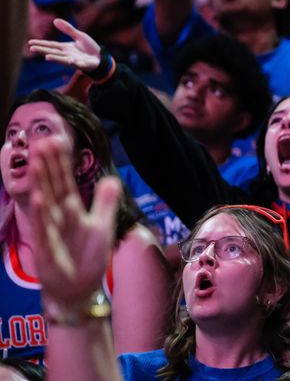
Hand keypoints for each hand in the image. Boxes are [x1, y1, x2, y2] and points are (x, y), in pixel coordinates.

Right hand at [28, 18, 102, 72]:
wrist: (101, 58)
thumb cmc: (89, 48)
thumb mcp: (79, 36)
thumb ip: (68, 29)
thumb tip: (55, 20)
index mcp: (65, 48)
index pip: (51, 45)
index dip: (41, 44)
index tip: (30, 43)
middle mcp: (67, 54)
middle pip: (53, 52)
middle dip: (43, 51)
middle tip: (32, 49)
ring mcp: (74, 60)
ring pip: (63, 60)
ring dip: (55, 59)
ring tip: (47, 57)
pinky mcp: (83, 65)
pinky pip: (78, 64)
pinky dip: (73, 62)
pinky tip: (69, 60)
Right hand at [28, 137, 120, 309]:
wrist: (78, 290)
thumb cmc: (86, 258)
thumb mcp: (102, 225)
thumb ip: (106, 202)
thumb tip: (111, 179)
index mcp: (71, 211)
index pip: (65, 182)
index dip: (61, 163)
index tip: (56, 140)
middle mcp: (58, 218)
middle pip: (53, 187)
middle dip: (48, 166)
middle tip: (42, 141)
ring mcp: (51, 232)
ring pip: (45, 203)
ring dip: (41, 183)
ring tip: (37, 161)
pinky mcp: (48, 250)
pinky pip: (44, 230)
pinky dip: (41, 215)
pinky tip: (39, 199)